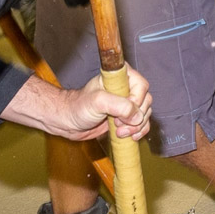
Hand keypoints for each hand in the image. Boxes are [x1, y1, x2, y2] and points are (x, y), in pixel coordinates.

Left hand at [0, 67, 152, 140]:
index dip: (136, 101)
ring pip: (145, 114)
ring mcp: (127, 103)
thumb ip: (119, 106)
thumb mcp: (98, 102)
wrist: (68, 122)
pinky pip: (142, 123)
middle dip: (136, 117)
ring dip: (137, 126)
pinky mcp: (126, 117)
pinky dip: (139, 131)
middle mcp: (127, 88)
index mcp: (122, 77)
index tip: (123, 112)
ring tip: (120, 132)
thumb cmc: (78, 106)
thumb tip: (137, 116)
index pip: (141, 86)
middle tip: (119, 124)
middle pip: (146, 102)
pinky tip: (130, 136)